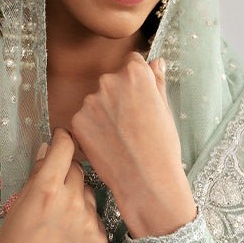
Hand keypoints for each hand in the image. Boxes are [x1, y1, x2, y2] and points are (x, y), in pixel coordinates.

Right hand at [0, 128, 108, 242]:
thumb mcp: (15, 208)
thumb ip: (35, 178)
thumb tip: (49, 150)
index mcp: (45, 189)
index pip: (66, 147)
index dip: (63, 140)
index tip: (62, 140)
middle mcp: (72, 201)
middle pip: (78, 170)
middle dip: (66, 174)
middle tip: (52, 191)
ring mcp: (90, 223)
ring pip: (89, 194)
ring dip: (77, 198)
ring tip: (57, 223)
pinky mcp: (101, 241)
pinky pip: (96, 219)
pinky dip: (84, 222)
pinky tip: (67, 240)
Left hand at [69, 53, 196, 238]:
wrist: (146, 180)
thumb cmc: (162, 147)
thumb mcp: (166, 110)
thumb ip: (156, 81)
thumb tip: (154, 62)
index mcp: (135, 73)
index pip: (131, 63)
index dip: (137, 82)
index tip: (140, 98)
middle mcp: (109, 81)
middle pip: (111, 82)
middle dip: (119, 97)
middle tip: (131, 123)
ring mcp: (91, 101)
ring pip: (97, 101)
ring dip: (104, 113)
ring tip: (120, 137)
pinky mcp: (77, 121)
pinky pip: (85, 120)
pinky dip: (93, 130)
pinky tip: (108, 144)